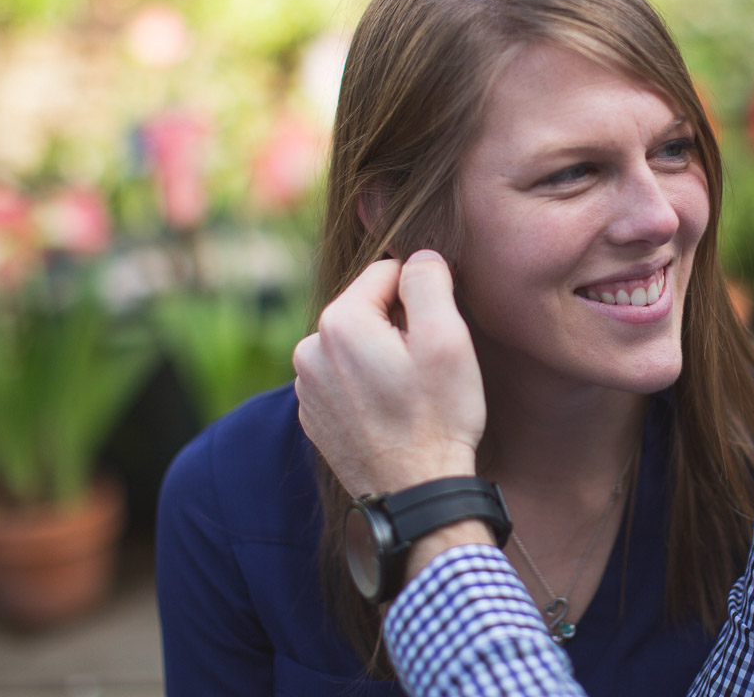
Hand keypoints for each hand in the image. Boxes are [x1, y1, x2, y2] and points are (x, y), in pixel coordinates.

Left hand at [294, 250, 485, 496]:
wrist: (416, 495)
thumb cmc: (437, 417)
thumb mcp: (447, 338)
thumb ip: (428, 281)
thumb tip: (419, 257)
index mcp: (338, 322)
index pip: (388, 272)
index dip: (422, 294)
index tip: (439, 331)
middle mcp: (309, 350)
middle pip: (368, 308)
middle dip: (400, 325)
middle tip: (427, 367)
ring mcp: (307, 387)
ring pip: (356, 343)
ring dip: (383, 355)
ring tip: (409, 393)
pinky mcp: (313, 416)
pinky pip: (345, 378)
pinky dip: (368, 385)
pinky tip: (392, 412)